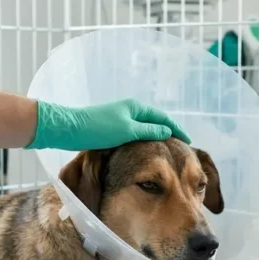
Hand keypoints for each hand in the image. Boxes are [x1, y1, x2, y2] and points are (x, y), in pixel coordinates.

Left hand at [26, 98, 190, 150]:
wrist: (69, 129)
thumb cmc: (98, 129)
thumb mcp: (127, 131)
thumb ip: (149, 131)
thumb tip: (167, 131)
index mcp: (136, 108)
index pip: (163, 118)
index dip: (177, 129)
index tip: (188, 140)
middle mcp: (130, 111)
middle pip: (156, 122)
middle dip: (169, 132)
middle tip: (181, 146)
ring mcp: (121, 119)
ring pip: (145, 129)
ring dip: (157, 137)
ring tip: (167, 150)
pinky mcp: (113, 129)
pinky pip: (135, 134)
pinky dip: (145, 141)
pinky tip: (146, 151)